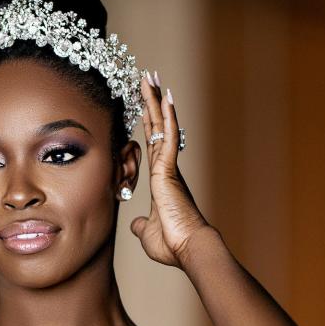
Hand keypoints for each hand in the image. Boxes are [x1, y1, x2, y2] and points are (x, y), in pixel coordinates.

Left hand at [130, 73, 212, 267]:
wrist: (188, 249)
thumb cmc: (173, 244)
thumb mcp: (148, 233)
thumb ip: (142, 225)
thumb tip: (136, 224)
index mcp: (162, 180)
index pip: (152, 144)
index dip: (148, 123)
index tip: (143, 103)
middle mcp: (167, 169)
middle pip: (157, 128)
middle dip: (151, 102)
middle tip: (147, 77)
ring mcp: (169, 167)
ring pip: (163, 126)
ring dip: (156, 101)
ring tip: (150, 76)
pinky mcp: (170, 170)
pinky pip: (170, 138)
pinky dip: (168, 117)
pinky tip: (166, 97)